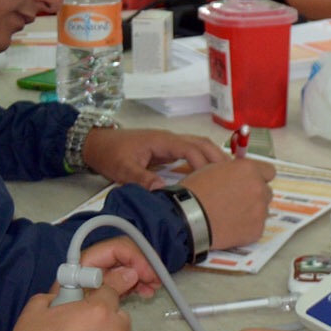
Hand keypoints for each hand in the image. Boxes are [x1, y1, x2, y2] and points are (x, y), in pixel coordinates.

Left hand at [80, 238, 159, 298]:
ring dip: (143, 274)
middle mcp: (95, 264)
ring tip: (152, 290)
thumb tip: (132, 274)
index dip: (135, 257)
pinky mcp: (105, 285)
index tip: (148, 275)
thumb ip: (109, 286)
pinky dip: (138, 283)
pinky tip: (145, 293)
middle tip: (157, 282)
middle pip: (125, 254)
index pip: (116, 248)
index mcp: (87, 262)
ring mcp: (100, 274)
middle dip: (143, 265)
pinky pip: (125, 278)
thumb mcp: (87, 300)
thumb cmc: (64, 315)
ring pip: (127, 266)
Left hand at [81, 126, 227, 187]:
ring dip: (214, 158)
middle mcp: (170, 139)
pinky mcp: (168, 150)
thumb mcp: (122, 169)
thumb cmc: (110, 154)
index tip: (210, 182)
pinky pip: (192, 152)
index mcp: (161, 141)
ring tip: (229, 176)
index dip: (202, 163)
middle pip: (201, 143)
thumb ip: (142, 179)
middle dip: (218, 158)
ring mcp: (170, 144)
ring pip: (199, 146)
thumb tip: (164, 191)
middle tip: (234, 177)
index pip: (190, 148)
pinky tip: (212, 176)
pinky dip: (205, 161)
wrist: (97, 144)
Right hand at [181, 157, 275, 249]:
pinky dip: (246, 228)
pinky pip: (257, 227)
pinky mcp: (257, 230)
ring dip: (252, 211)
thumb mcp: (213, 168)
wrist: (187, 218)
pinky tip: (230, 227)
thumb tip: (242, 175)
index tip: (249, 183)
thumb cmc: (194, 192)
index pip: (269, 171)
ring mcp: (260, 211)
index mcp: (249, 169)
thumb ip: (234, 170)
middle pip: (266, 192)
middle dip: (254, 195)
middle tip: (236, 201)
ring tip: (230, 215)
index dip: (258, 177)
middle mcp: (259, 188)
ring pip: (262, 210)